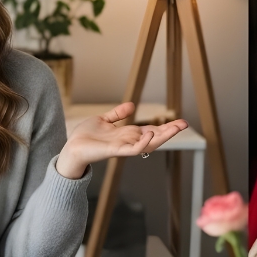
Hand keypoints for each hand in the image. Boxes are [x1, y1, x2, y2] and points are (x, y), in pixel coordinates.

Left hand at [56, 102, 187, 178]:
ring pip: (148, 144)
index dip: (165, 127)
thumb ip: (118, 115)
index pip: (152, 130)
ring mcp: (124, 147)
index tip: (180, 122)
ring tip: (175, 128)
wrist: (71, 147)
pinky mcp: (116, 151)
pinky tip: (151, 134)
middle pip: (154, 137)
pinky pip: (133, 149)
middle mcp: (129, 142)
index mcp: (128, 135)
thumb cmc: (85, 136)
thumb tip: (132, 105)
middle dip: (169, 131)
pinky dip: (143, 143)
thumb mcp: (104, 120)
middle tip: (184, 124)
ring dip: (162, 137)